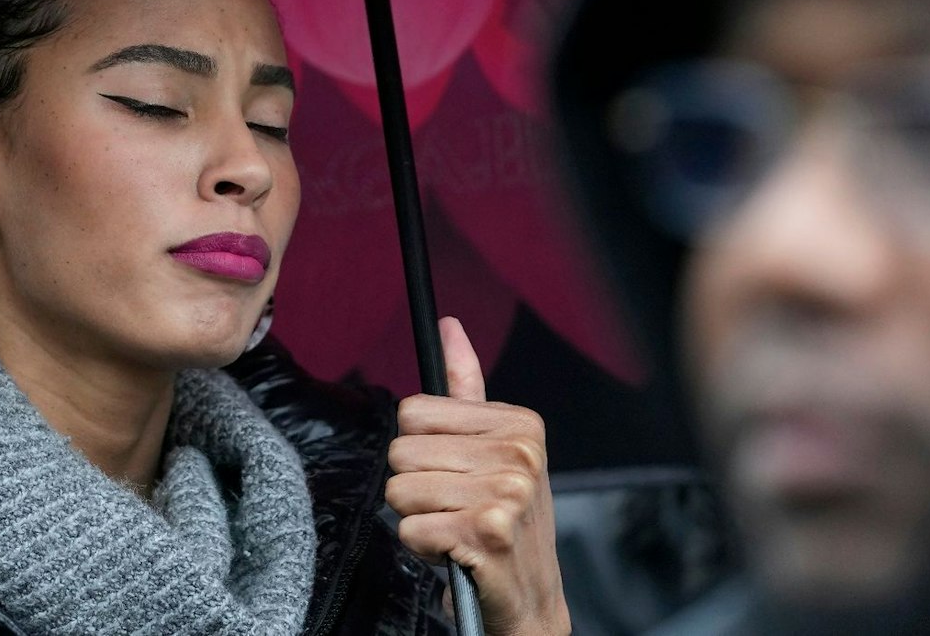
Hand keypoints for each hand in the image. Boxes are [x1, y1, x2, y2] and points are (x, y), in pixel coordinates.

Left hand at [386, 318, 569, 635]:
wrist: (530, 603)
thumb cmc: (503, 524)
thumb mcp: (491, 451)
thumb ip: (466, 390)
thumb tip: (448, 326)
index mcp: (520, 424)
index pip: (413, 411)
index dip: (420, 449)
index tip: (455, 473)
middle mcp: (519, 453)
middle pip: (400, 450)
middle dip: (413, 487)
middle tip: (452, 509)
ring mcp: (508, 492)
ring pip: (399, 489)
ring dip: (416, 519)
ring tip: (453, 530)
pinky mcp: (488, 532)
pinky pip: (409, 528)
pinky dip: (421, 548)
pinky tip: (455, 553)